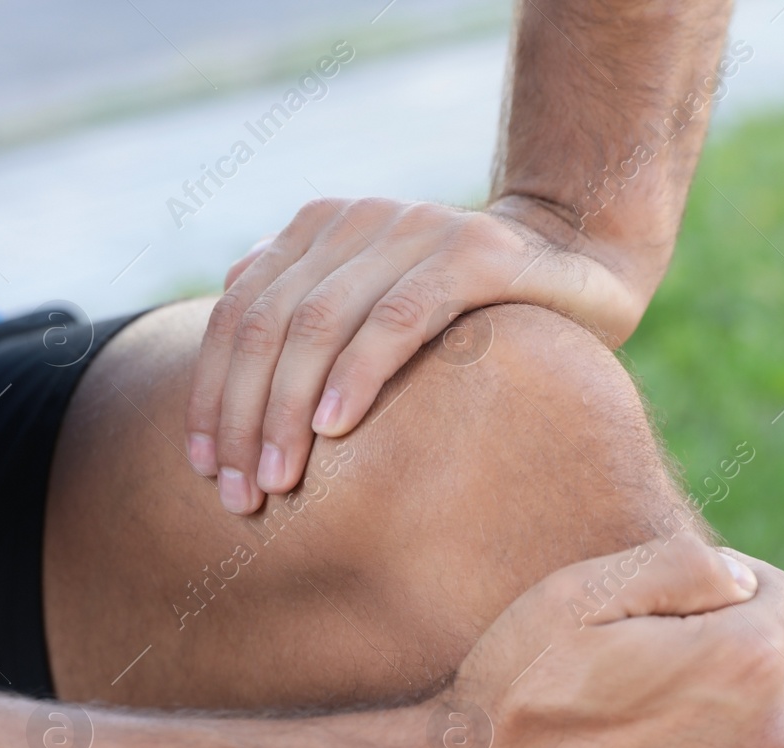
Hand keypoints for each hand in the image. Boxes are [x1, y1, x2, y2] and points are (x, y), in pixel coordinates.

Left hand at [183, 195, 641, 512]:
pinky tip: (334, 431)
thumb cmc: (464, 310)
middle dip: (244, 416)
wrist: (578, 265)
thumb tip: (227, 324)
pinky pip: (397, 319)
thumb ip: (305, 307)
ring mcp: (415, 229)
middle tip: (240, 493)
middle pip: (269, 324)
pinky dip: (357, 375)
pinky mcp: (474, 254)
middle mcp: (359, 219)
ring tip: (278, 479)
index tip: (205, 469)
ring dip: (288, 410)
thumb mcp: (372, 306)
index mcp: (319, 228)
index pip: (239, 315)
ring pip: (319, 324)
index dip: (211, 393)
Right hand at [426, 532, 783, 747]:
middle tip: (669, 670)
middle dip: (748, 651)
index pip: (775, 593)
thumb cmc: (515, 695)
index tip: (672, 614)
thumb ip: (680, 564)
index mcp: (743, 657)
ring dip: (777, 715)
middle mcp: (777, 735)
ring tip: (698, 723)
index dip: (720, 591)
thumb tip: (744, 579)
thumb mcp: (574, 595)